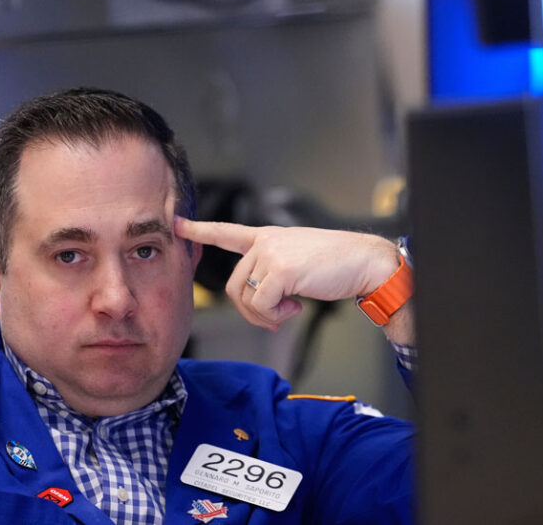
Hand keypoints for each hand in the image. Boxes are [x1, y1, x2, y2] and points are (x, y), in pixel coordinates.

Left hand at [175, 217, 400, 331]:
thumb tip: (261, 309)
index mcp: (267, 237)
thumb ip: (273, 275)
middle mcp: (265, 242)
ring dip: (265, 316)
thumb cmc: (336, 265)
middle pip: (233, 286)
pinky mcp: (280, 270)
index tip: (178, 224)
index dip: (200, 230)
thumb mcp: (297, 262)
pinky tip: (296, 308)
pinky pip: (262, 306)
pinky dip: (276, 316)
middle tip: (276, 318)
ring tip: (289, 310)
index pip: (227, 231)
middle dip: (251, 311)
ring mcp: (271, 254)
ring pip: (246, 298)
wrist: (364, 262)